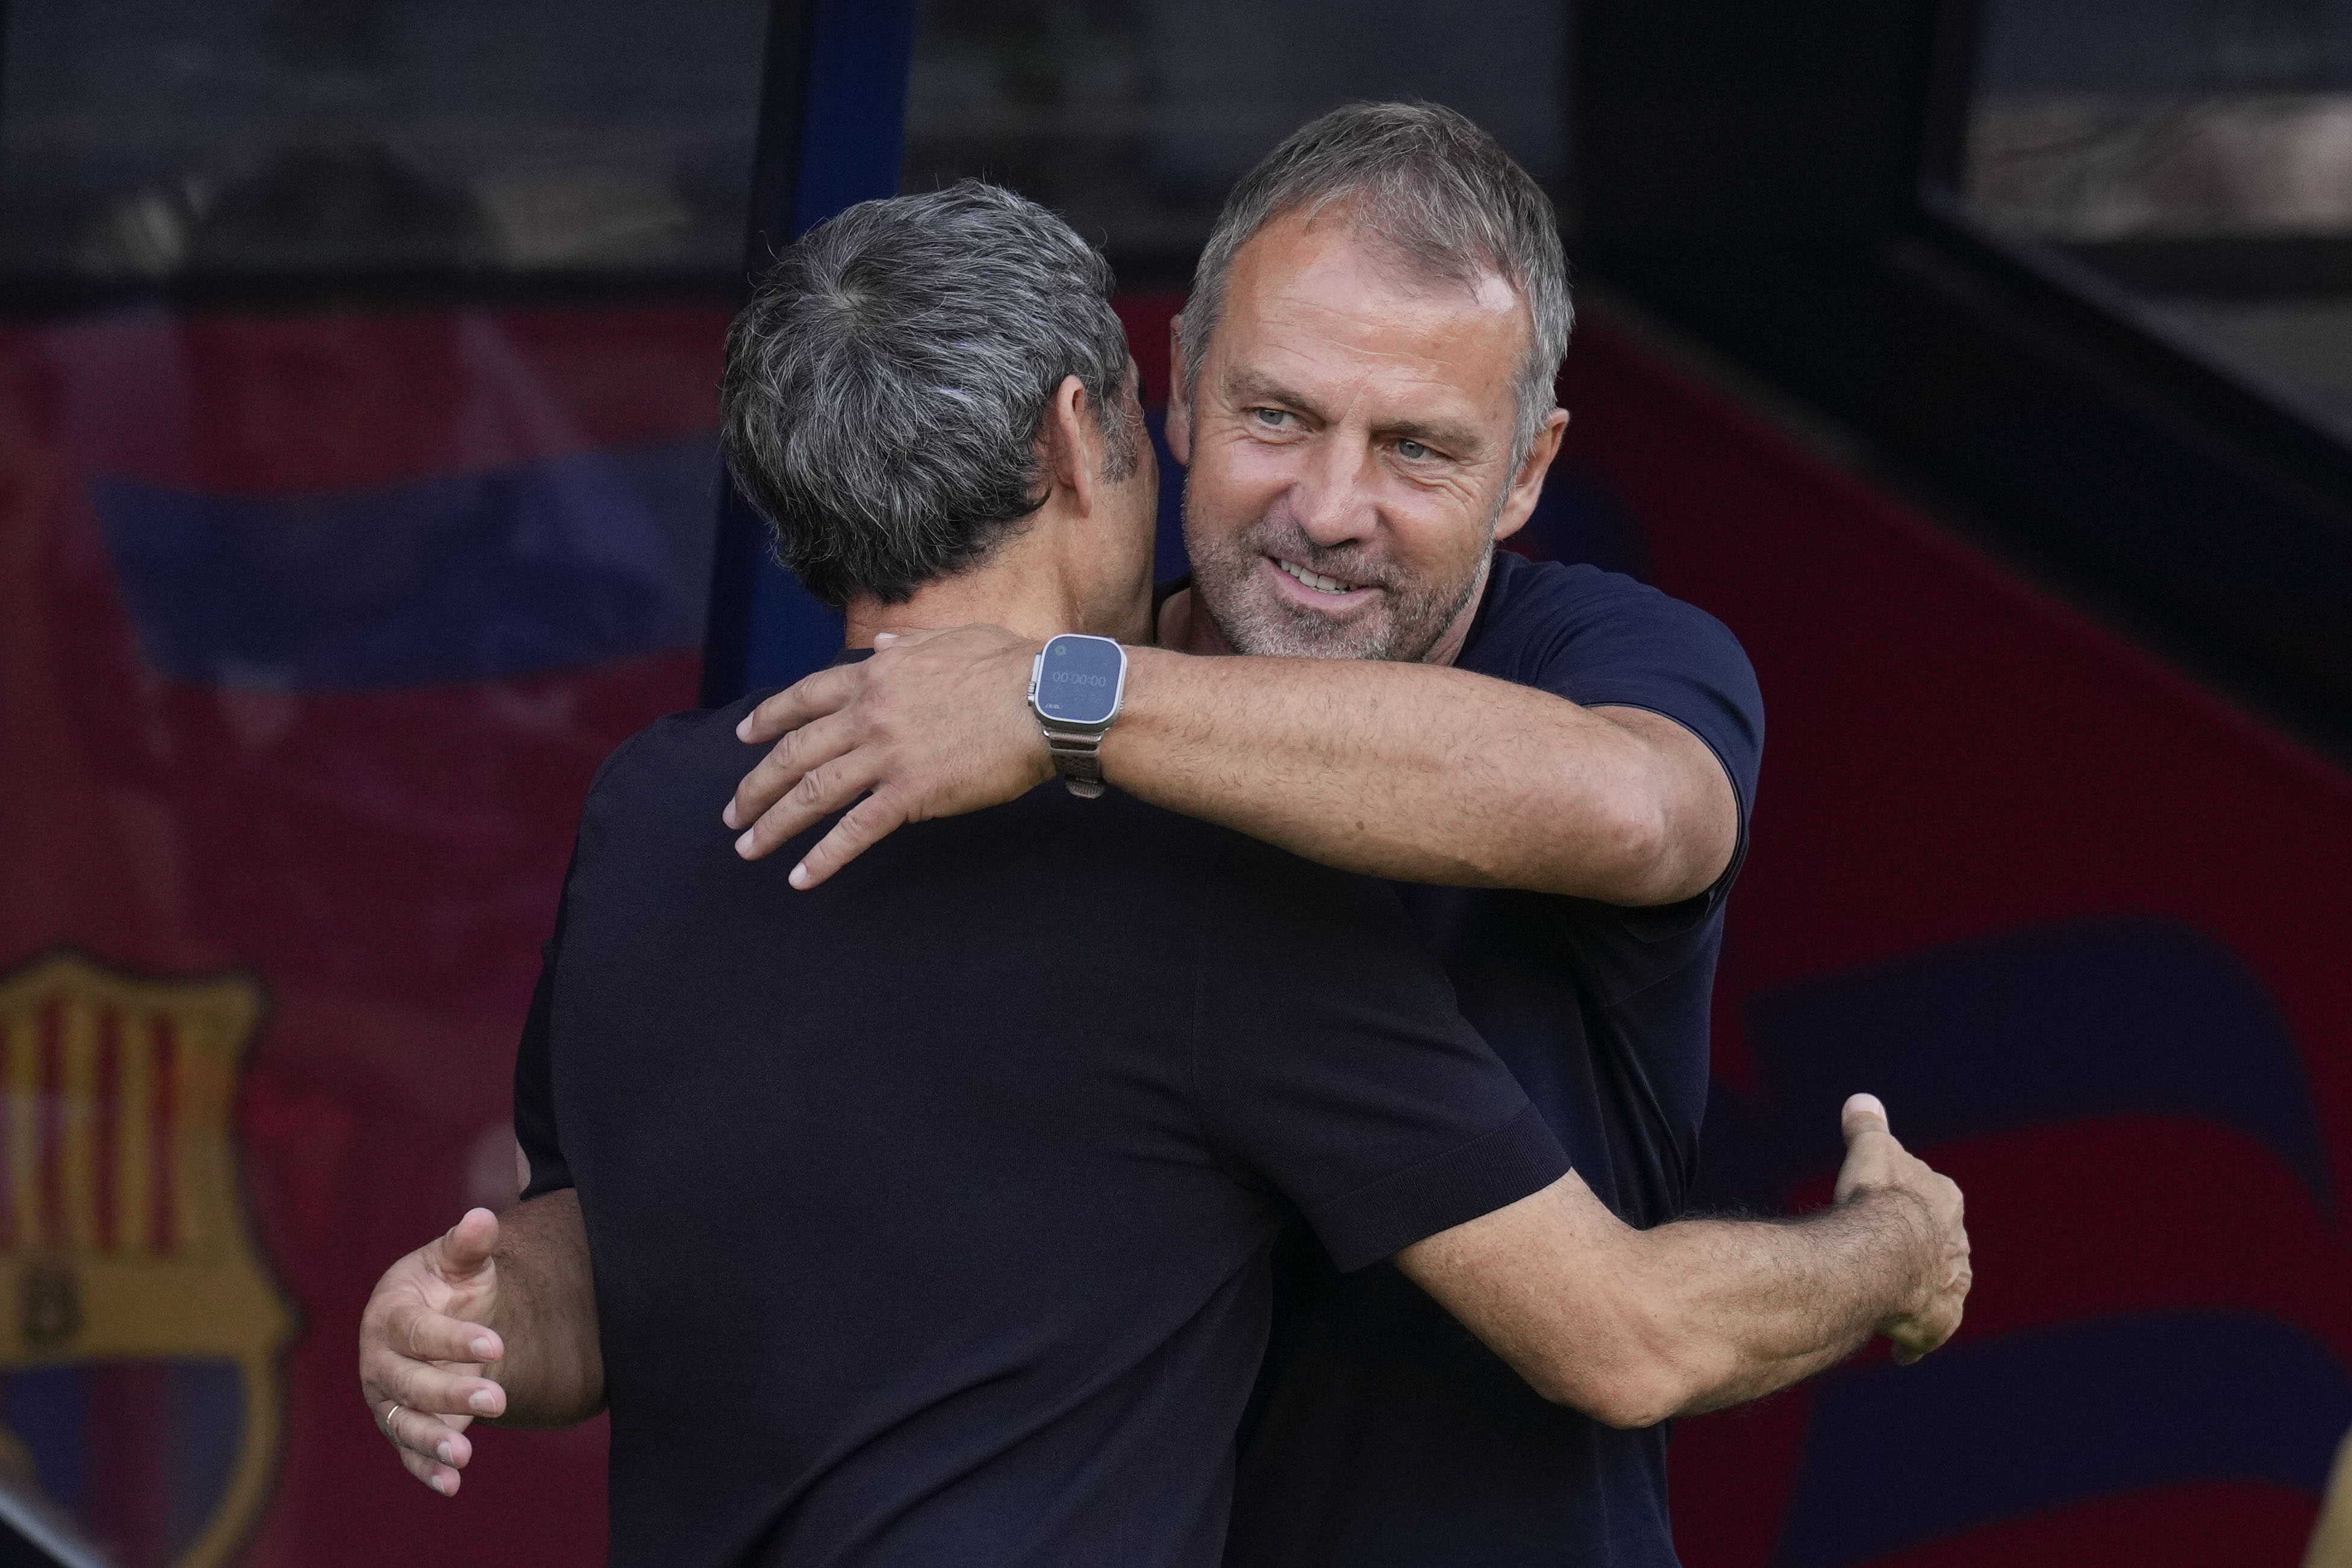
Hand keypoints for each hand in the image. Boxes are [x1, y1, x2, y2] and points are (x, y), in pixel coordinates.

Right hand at [358, 1208, 508, 1495]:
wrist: (437, 1317)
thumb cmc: (448, 1285)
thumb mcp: (459, 1262)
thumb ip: (468, 1244)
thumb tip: (482, 1216)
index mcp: (389, 1313)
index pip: (416, 1329)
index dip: (452, 1338)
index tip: (495, 1344)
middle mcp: (379, 1359)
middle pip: (409, 1381)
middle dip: (451, 1391)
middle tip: (498, 1397)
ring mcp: (387, 1396)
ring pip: (403, 1422)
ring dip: (432, 1439)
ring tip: (467, 1453)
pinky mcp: (401, 1425)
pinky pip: (408, 1452)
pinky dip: (426, 1469)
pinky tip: (452, 1484)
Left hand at [724, 625, 1052, 885]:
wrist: (1045, 700)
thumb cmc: (1009, 666)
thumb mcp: (950, 639)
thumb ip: (907, 643)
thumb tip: (882, 642)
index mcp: (876, 676)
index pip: (805, 698)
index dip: (769, 718)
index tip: (743, 735)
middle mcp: (868, 714)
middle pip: (795, 752)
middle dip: (756, 784)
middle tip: (732, 811)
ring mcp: (885, 755)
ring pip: (812, 793)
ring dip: (773, 823)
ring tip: (748, 848)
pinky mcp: (909, 794)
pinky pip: (854, 831)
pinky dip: (823, 858)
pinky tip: (801, 879)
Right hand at [1834, 1093, 1970, 1364]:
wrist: (1884, 1257)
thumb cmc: (1877, 1199)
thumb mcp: (1870, 1151)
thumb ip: (1868, 1127)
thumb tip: (1863, 1100)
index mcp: (1945, 1200)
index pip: (1933, 1194)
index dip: (1907, 1196)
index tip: (1888, 1201)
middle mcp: (1956, 1245)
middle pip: (1939, 1244)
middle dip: (1919, 1249)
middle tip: (1889, 1252)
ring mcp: (1949, 1286)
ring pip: (1938, 1290)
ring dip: (1918, 1294)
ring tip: (1892, 1299)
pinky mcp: (1937, 1323)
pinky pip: (1928, 1333)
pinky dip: (1915, 1342)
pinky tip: (1901, 1352)